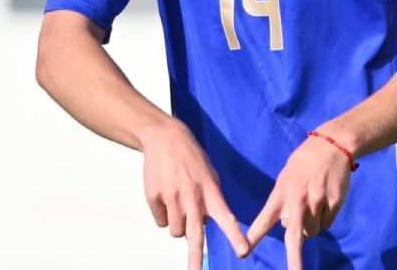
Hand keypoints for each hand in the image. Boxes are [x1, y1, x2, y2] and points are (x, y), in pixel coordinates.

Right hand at [139, 118, 250, 268]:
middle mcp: (191, 196)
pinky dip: (163, 215)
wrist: (164, 138)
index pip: (226, 217)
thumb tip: (202, 226)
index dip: (234, 235)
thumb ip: (210, 201)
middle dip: (195, 258)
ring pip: (176, 231)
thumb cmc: (191, 159)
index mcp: (210, 191)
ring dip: (178, 225)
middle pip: (194, 234)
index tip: (242, 251)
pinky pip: (160, 221)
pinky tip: (165, 195)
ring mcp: (171, 197)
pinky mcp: (154, 197)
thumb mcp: (209, 175)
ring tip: (178, 203)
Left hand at [245, 133, 352, 269]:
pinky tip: (324, 200)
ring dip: (310, 226)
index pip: (265, 219)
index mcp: (281, 193)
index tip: (243, 252)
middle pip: (294, 236)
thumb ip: (284, 201)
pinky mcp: (333, 203)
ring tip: (312, 204)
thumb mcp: (286, 178)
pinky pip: (326, 223)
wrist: (331, 145)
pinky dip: (324, 218)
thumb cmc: (304, 162)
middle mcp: (298, 200)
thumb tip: (289, 226)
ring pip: (312, 231)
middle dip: (294, 260)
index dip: (254, 237)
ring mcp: (317, 203)